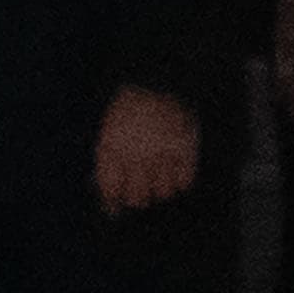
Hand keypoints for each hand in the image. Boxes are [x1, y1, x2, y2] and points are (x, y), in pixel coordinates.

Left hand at [90, 84, 201, 217]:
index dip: (115, 199)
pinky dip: (180, 180)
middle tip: (142, 185)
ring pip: (163, 193)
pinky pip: (184, 181)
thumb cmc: (129, 113)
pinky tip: (175, 168)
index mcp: (112, 148)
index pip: (112, 192)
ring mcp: (162, 151)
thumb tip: (111, 211)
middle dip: (139, 195)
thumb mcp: (108, 138)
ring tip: (160, 172)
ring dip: (161, 186)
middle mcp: (136, 153)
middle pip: (139, 199)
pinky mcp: (186, 147)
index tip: (119, 199)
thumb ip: (107, 173)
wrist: (157, 81)